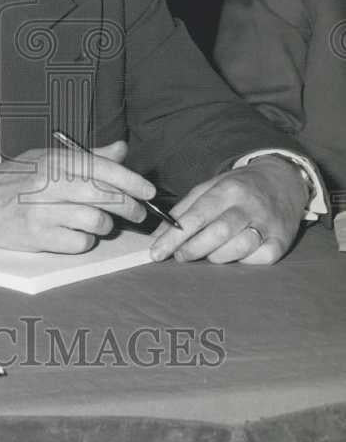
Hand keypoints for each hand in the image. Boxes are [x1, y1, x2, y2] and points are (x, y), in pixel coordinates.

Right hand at [0, 140, 155, 252]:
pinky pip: (79, 243)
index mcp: (55, 161)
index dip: (132, 181)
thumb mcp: (46, 159)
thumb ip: (86, 157)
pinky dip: (84, 241)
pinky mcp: (37, 238)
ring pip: (96, 222)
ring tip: (98, 222)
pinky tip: (74, 234)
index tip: (149, 192)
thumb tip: (121, 149)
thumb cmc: (13, 179)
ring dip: (105, 226)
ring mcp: (43, 212)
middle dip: (131, 207)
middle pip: (106, 197)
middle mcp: (49, 184)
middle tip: (139, 213)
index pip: (103, 168)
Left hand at [149, 155, 308, 264]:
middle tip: (180, 256)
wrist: (284, 181)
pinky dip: (242, 260)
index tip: (156, 253)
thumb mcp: (209, 188)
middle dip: (192, 249)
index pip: (196, 216)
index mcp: (228, 189)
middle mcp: (249, 206)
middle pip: (217, 234)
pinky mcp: (281, 242)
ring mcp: (268, 224)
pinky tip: (236, 253)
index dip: (174, 237)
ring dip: (216, 256)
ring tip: (209, 252)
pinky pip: (258, 259)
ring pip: (237, 249)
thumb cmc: (239, 188)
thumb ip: (183, 211)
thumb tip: (157, 237)